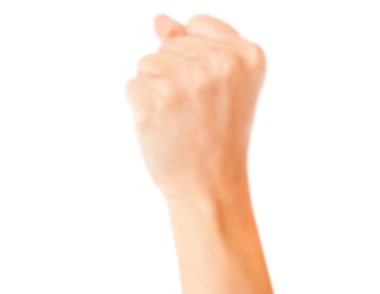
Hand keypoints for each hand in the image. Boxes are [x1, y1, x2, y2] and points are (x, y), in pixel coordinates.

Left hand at [126, 14, 265, 200]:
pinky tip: (161, 126)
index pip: (196, 25)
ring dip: (154, 91)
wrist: (207, 187)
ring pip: (147, 64)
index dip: (192, 59)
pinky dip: (139, 107)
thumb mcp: (224, 85)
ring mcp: (187, 80)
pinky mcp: (156, 99)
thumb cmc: (215, 138)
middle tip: (192, 113)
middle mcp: (220, 63)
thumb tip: (160, 21)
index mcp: (247, 54)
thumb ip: (196, 45)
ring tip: (177, 119)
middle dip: (172, 75)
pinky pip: (133, 86)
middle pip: (168, 45)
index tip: (207, 93)